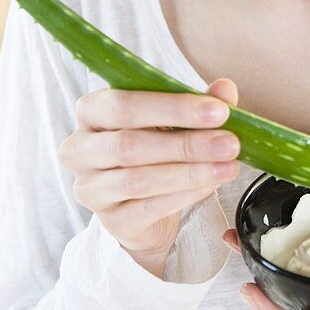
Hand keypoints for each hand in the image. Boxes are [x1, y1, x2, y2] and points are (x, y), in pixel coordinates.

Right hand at [56, 77, 240, 268]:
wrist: (142, 207)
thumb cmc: (154, 149)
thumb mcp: (174, 120)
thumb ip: (196, 104)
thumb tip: (225, 88)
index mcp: (91, 111)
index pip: (123, 105)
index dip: (171, 107)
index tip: (218, 111)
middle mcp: (80, 149)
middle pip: (128, 144)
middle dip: (185, 143)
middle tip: (229, 143)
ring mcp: (90, 188)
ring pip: (138, 179)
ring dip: (189, 172)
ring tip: (227, 166)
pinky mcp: (110, 221)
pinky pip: (148, 208)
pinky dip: (184, 195)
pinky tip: (210, 184)